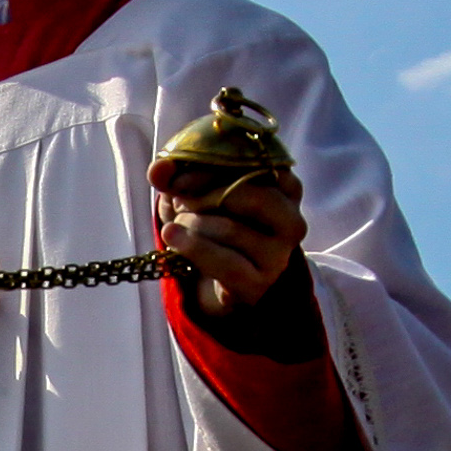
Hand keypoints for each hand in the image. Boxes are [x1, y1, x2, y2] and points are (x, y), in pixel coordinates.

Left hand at [148, 159, 305, 317]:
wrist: (209, 277)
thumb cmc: (208, 222)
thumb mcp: (191, 191)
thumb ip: (176, 174)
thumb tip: (159, 169)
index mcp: (285, 187)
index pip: (256, 166)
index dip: (213, 168)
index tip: (179, 177)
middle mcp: (291, 220)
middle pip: (250, 196)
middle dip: (203, 196)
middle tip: (178, 201)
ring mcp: (278, 255)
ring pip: (231, 229)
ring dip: (192, 224)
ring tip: (177, 227)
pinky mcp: (259, 283)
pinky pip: (225, 263)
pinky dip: (193, 247)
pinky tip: (172, 237)